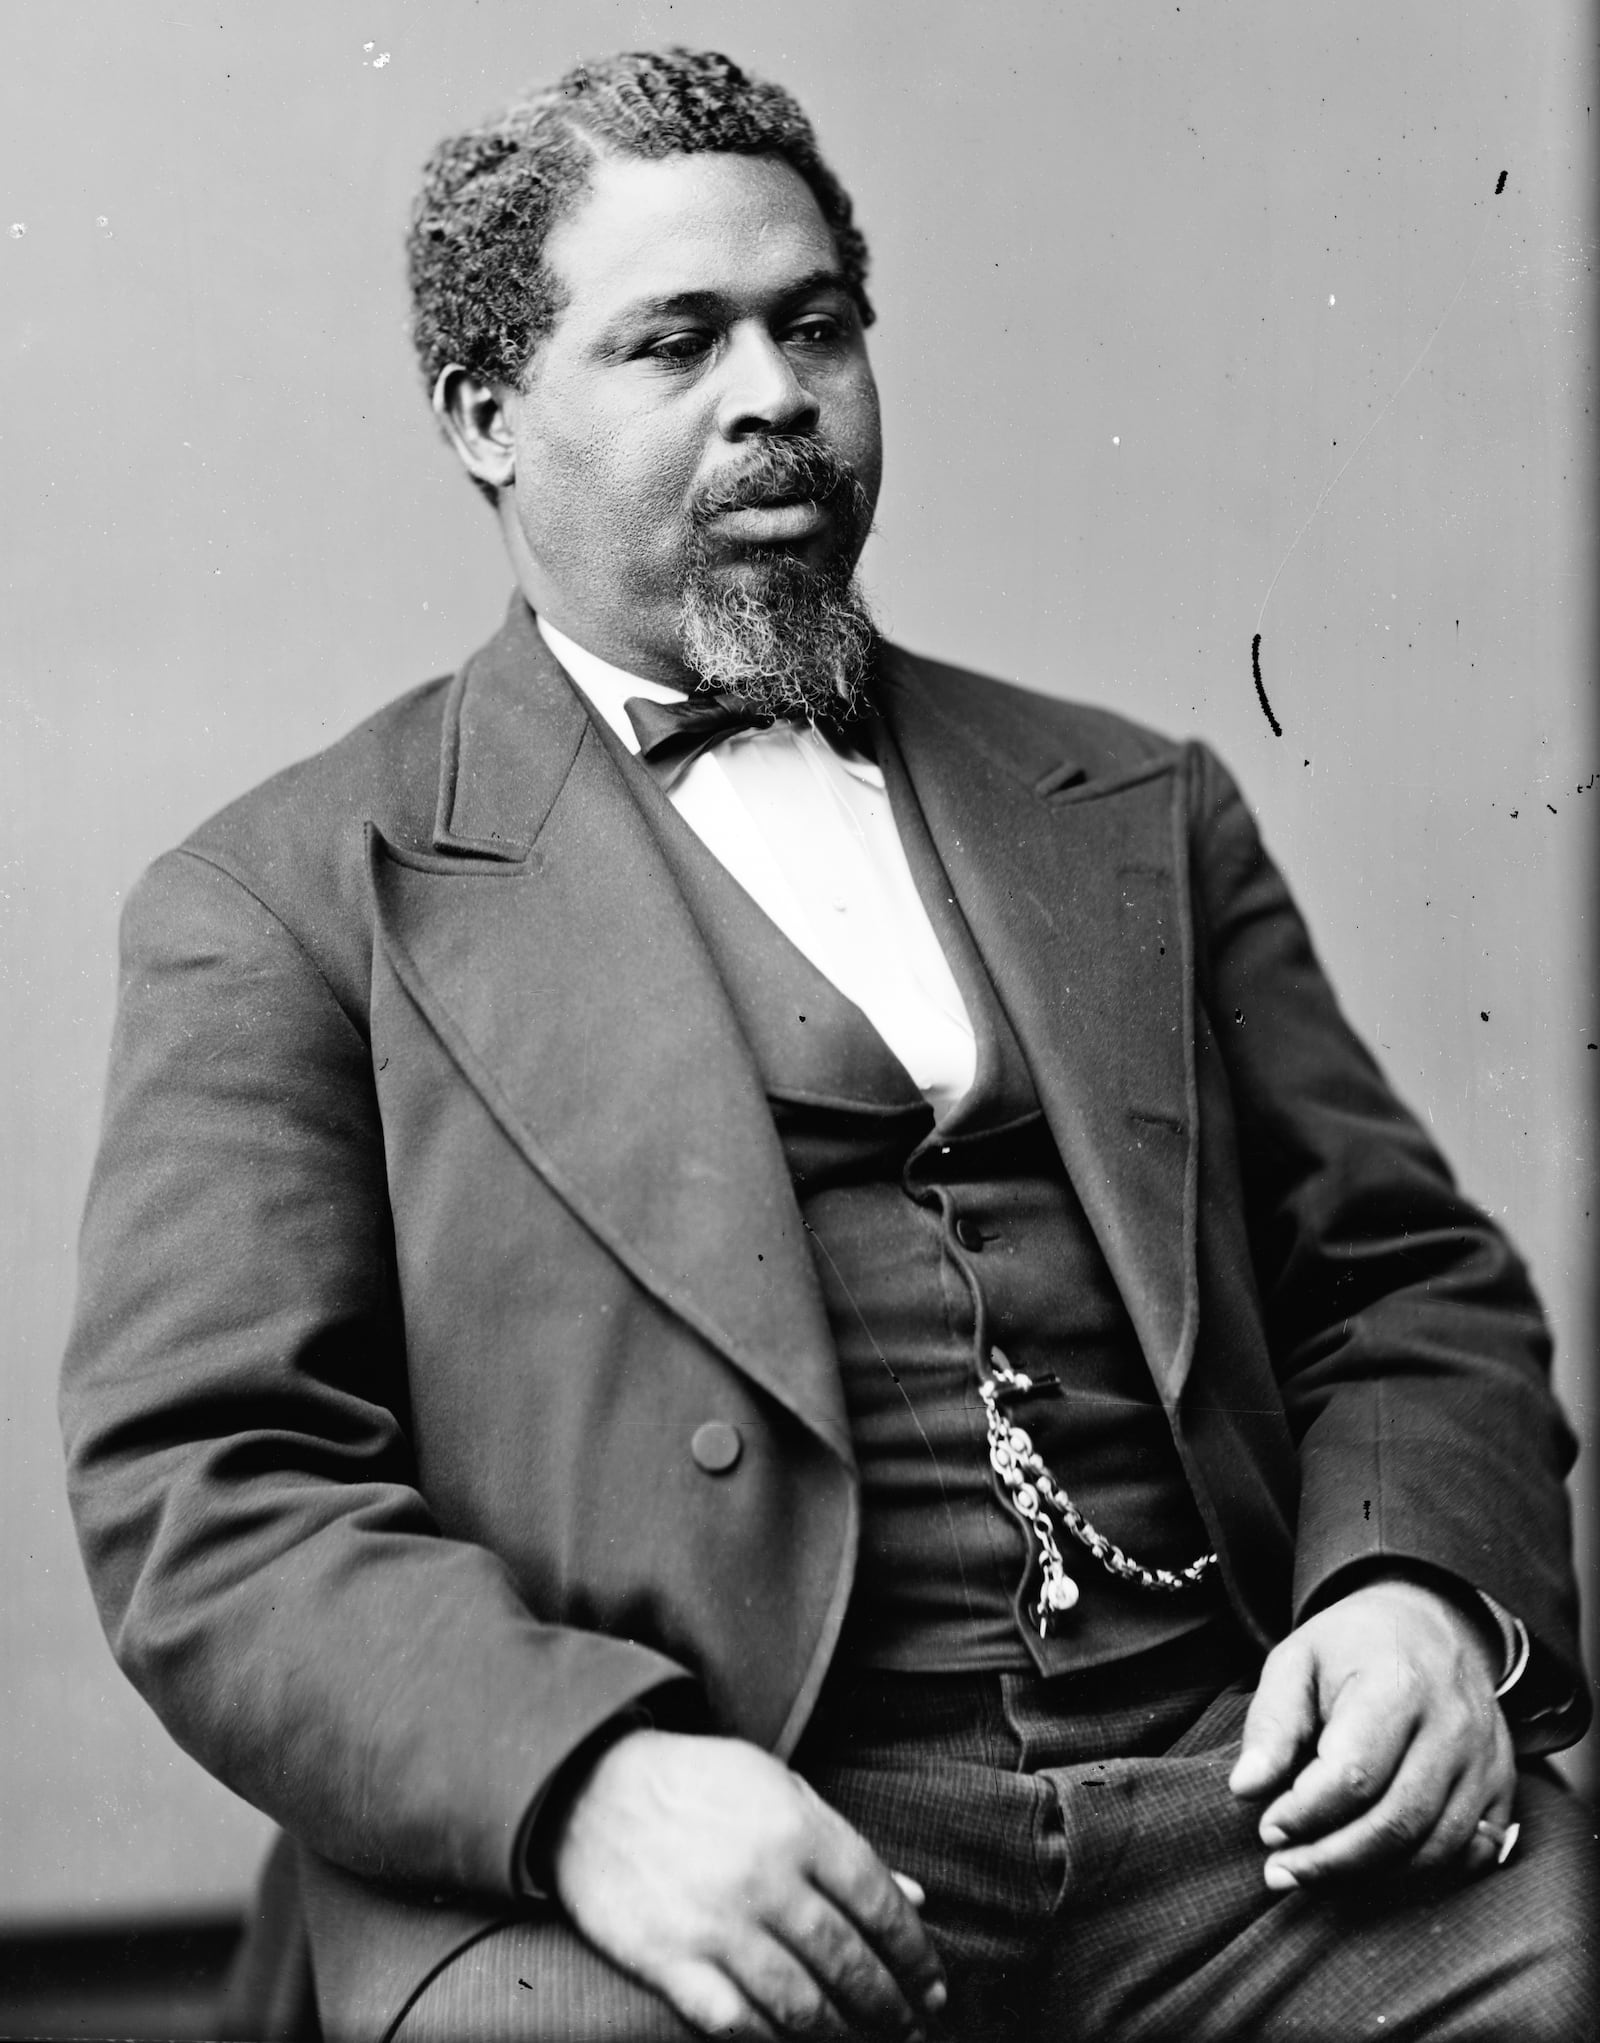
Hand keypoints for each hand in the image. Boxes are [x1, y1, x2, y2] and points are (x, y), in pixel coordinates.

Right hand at [550, 1727, 946, 2038]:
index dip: (914, 1954)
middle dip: (889, 2004)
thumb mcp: (779, 1787)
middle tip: (909, 2028)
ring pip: (800, 2003)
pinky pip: (734, 2022)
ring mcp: (715, 1926)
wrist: (592, 1789)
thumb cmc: (698, 1782)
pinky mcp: (670, 1962)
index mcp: (797, 1829)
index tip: (933, 1987)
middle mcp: (763, 1881)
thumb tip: (915, 1897)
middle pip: (847, 1961)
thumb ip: (845, 1843)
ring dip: (841, 2032)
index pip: (877, 1903)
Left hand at [1228, 1574, 1514, 1889]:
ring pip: (1434, 1848)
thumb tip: (1246, 1789)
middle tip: (1281, 1870)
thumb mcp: (1296, 1661)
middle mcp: (1453, 1726)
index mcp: (1398, 1684)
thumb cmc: (1351, 1647)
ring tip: (1316, 1873)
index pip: (1353, 1774)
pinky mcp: (1504, 1786)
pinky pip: (1471, 1853)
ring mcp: (1486, 1760)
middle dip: (1331, 1859)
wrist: (1429, 1623)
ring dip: (1369, 1875)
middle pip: (1397, 1822)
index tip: (1268, 1828)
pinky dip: (1420, 1873)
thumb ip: (1271, 1724)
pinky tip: (1373, 1867)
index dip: (1306, 1813)